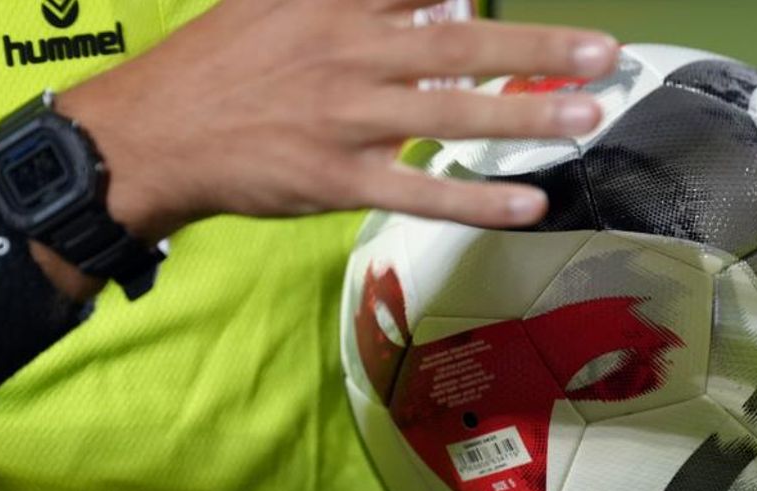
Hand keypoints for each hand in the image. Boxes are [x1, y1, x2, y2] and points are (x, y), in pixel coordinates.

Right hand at [57, 0, 618, 239]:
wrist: (153, 133)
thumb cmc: (221, 64)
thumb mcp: (275, 1)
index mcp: (335, 3)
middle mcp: (349, 52)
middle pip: (459, 43)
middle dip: (537, 47)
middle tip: (603, 53)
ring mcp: (346, 119)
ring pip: (450, 114)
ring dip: (526, 115)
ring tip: (587, 114)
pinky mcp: (337, 179)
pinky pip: (420, 191)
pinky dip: (477, 198)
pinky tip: (529, 203)